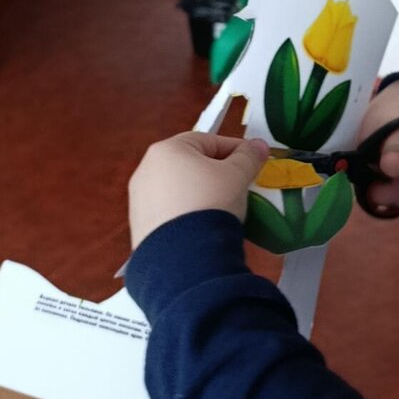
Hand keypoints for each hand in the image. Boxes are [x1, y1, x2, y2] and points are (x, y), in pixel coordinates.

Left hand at [128, 132, 270, 251]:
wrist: (185, 256)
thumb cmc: (209, 204)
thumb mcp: (237, 175)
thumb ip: (249, 157)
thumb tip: (257, 147)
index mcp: (167, 150)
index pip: (208, 141)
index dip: (235, 149)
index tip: (251, 160)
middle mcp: (147, 170)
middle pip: (191, 164)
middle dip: (217, 173)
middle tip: (239, 184)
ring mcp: (141, 199)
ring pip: (180, 188)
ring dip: (202, 193)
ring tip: (223, 208)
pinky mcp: (140, 225)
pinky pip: (171, 211)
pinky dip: (187, 213)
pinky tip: (204, 225)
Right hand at [358, 81, 398, 216]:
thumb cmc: (398, 108)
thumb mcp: (398, 124)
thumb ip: (395, 147)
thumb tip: (392, 170)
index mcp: (355, 162)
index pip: (366, 194)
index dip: (390, 191)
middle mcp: (363, 173)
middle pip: (383, 200)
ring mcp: (378, 176)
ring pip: (397, 200)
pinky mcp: (393, 177)